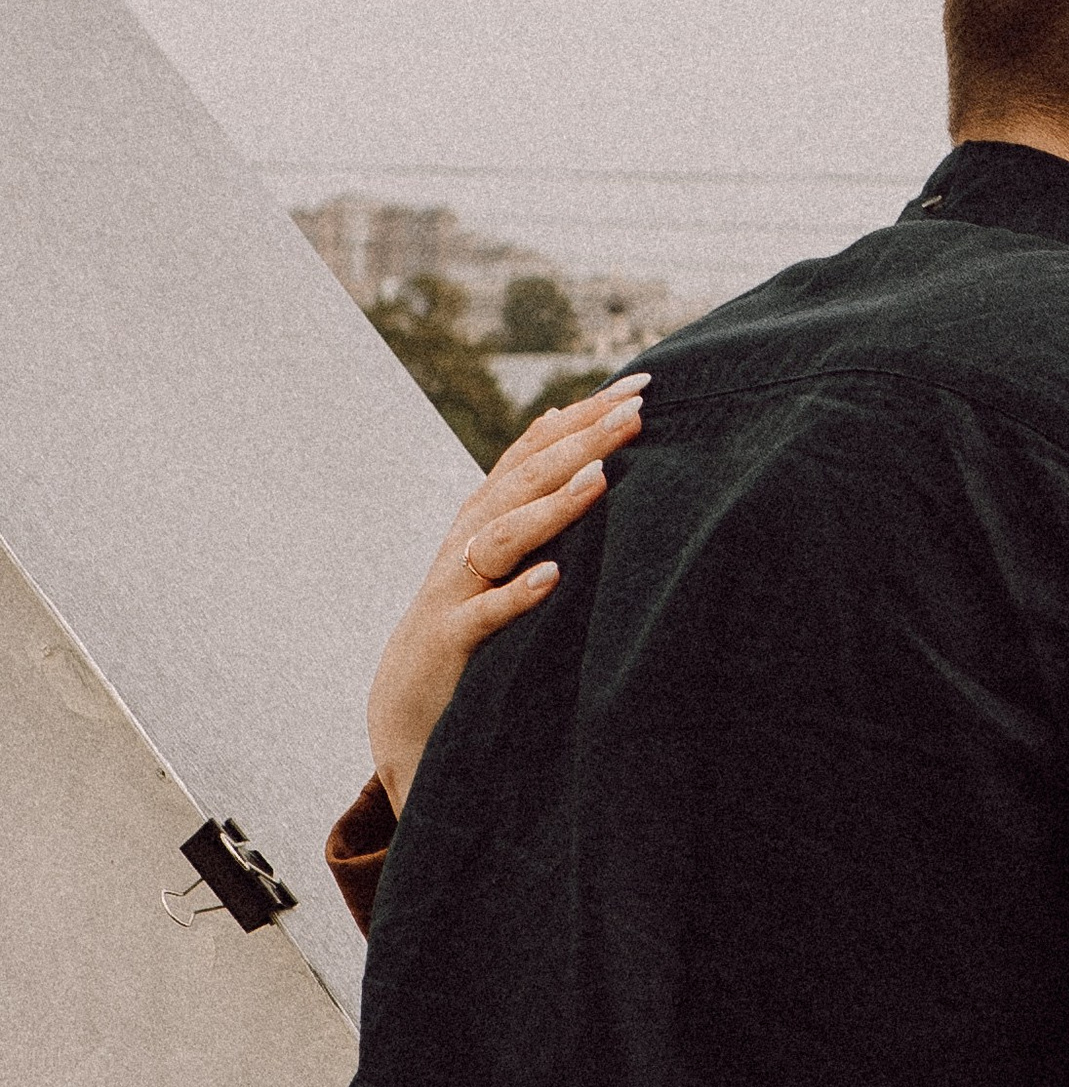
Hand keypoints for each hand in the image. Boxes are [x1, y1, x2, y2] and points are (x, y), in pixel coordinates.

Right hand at [367, 378, 649, 810]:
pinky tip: (552, 577)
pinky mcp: (452, 638)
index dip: (585, 416)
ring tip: (600, 481)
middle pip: (526, 480)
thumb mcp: (499, 545)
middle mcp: (469, 538)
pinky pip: (485, 613)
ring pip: (503, 536)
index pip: (538, 450)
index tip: (642, 386)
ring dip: (552, 508)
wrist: (407, 700)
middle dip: (581, 444)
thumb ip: (529, 487)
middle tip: (637, 413)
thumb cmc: (469, 614)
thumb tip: (561, 418)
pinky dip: (517, 593)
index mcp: (487, 512)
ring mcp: (457, 586)